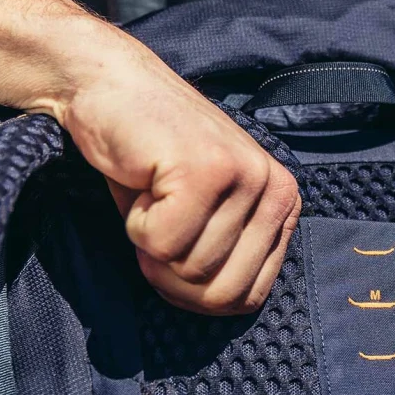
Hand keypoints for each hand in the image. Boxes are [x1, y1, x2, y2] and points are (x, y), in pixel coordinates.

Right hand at [60, 46, 300, 314]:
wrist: (110, 87)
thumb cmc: (150, 159)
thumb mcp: (204, 215)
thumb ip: (228, 258)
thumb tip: (229, 308)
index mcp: (284, 204)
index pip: (248, 298)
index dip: (195, 292)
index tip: (175, 247)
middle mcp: (276, 189)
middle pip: (221, 292)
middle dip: (173, 275)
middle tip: (157, 223)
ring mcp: (245, 176)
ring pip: (190, 269)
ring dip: (150, 242)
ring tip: (152, 192)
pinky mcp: (206, 169)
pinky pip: (162, 244)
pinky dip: (136, 224)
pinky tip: (143, 181)